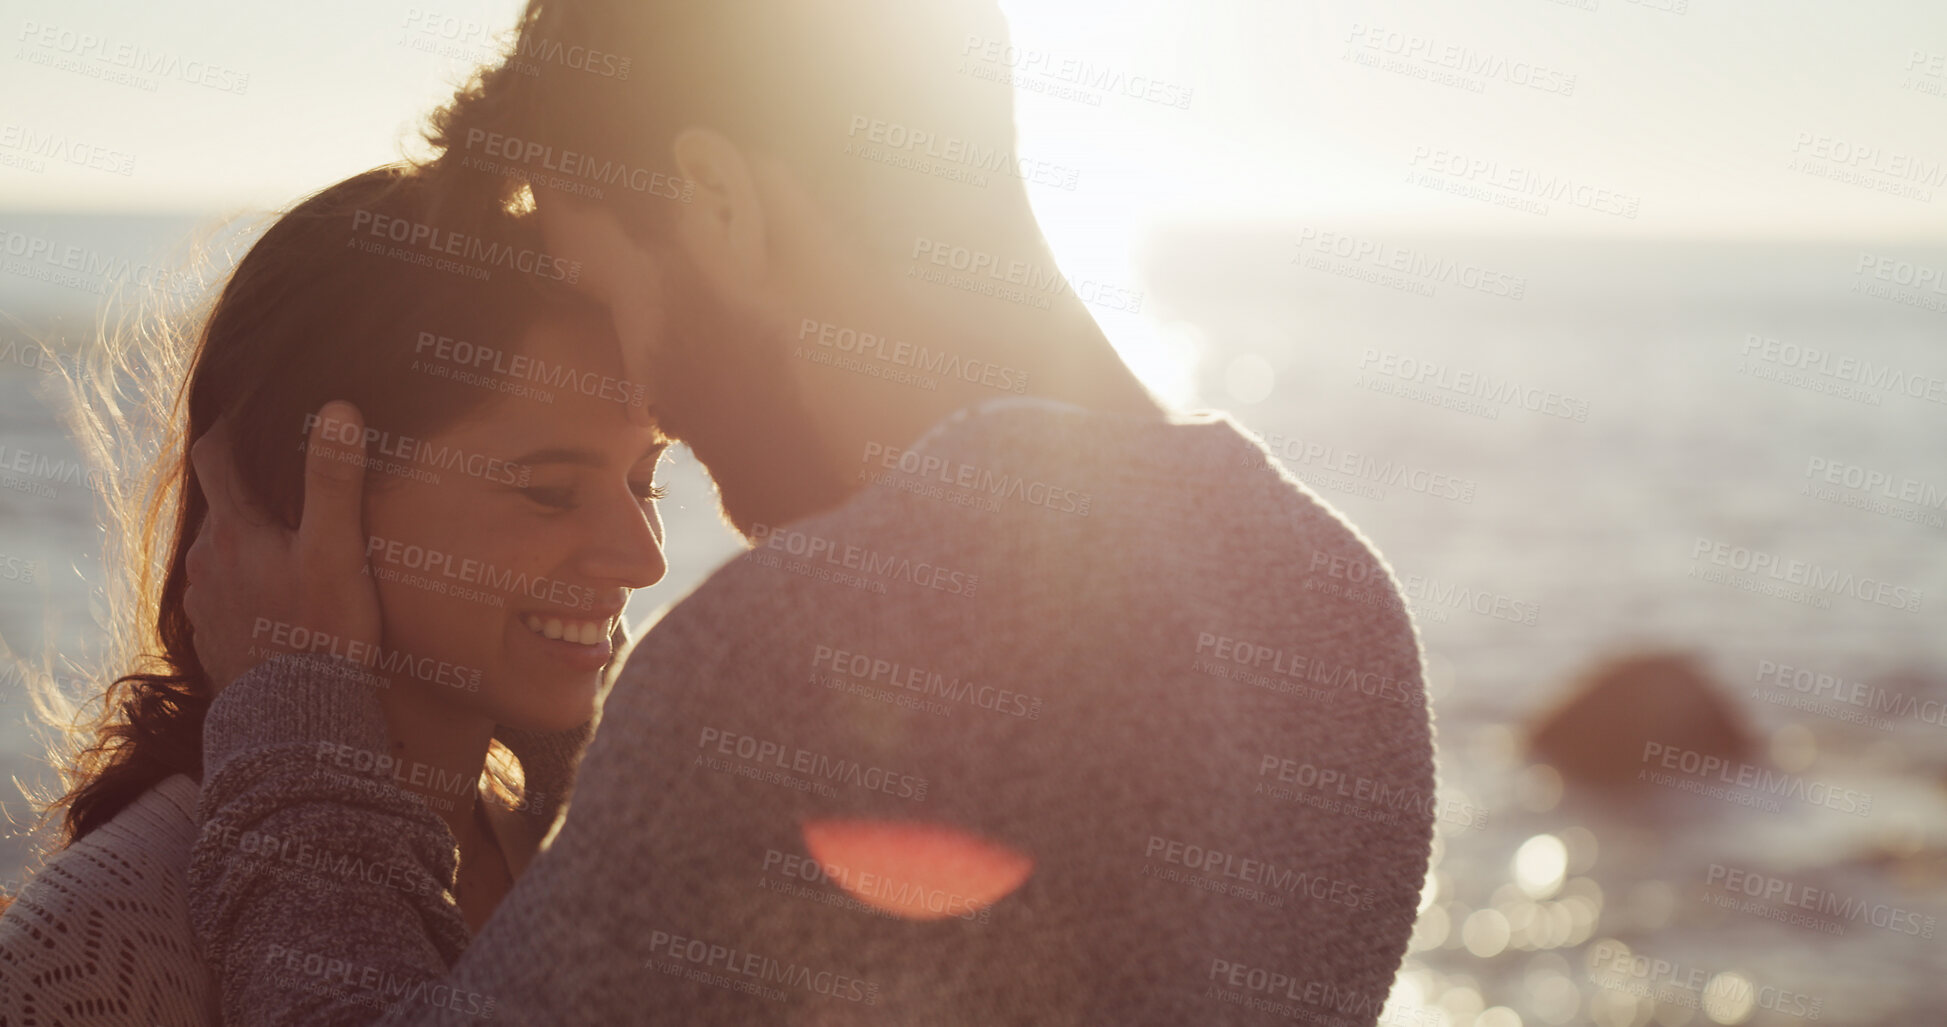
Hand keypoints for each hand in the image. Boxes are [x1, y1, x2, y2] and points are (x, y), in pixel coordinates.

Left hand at [184, 401, 381, 693]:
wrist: (296, 721)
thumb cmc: (322, 631)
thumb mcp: (337, 549)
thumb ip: (334, 479)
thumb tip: (337, 409)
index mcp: (232, 530)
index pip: (211, 456)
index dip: (229, 430)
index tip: (253, 416)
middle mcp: (205, 561)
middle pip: (222, 506)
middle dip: (253, 494)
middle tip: (296, 491)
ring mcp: (205, 604)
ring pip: (222, 553)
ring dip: (250, 544)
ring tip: (294, 550)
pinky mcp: (213, 639)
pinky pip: (225, 597)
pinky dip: (248, 587)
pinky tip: (282, 602)